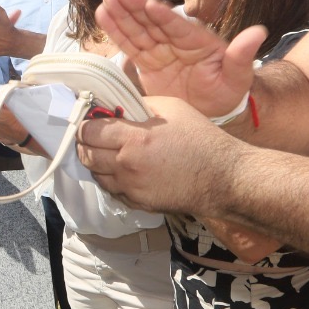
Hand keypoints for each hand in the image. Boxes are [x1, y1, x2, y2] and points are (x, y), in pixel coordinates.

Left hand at [76, 96, 241, 213]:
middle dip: (85, 143)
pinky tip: (122, 170)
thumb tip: (117, 107)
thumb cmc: (201, 139)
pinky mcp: (138, 204)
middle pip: (87, 155)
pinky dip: (111, 180)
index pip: (90, 132)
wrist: (223, 178)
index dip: (86, 124)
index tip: (90, 120)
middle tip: (93, 136)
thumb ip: (139, 105)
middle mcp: (127, 166)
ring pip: (96, 175)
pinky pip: (113, 191)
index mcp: (134, 139)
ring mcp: (131, 188)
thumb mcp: (172, 108)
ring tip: (108, 152)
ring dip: (96, 162)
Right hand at [97, 0, 263, 116]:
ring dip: (122, 14)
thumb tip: (258, 32)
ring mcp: (160, 51)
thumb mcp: (238, 75)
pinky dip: (116, 32)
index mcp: (196, 40)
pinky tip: (103, 15)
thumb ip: (242, 55)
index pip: (177, 26)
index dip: (163, 15)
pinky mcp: (147, 63)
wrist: (215, 109)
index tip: (150, 3)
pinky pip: (130, 46)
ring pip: (138, 30)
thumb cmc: (229, 90)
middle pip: (152, 21)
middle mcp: (175, 41)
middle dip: (135, 7)